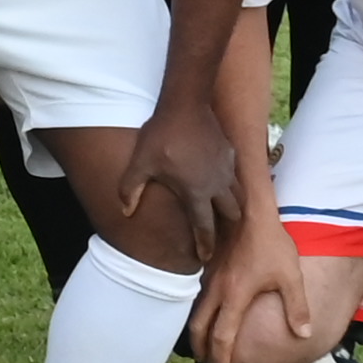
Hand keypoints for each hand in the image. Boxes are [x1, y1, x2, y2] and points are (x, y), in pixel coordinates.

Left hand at [113, 93, 243, 266]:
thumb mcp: (140, 164)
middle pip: (231, 215)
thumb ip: (131, 190)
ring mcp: (227, 168)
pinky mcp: (230, 153)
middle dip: (226, 228)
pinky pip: (234, 175)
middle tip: (218, 236)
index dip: (205, 245)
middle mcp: (217, 185)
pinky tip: (220, 181)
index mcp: (197, 193)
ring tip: (223, 213)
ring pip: (238, 195)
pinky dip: (230, 183)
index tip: (204, 258)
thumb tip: (124, 212)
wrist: (185, 104)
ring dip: (232, 206)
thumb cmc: (161, 136)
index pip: (205, 228)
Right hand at [197, 212, 311, 362]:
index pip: (222, 335)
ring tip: (202, 342)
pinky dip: (199, 311)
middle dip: (200, 347)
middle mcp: (217, 291)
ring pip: (195, 311)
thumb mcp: (290, 277)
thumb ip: (296, 308)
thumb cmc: (272, 245)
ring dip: (197, 330)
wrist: (251, 213)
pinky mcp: (209, 267)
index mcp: (235, 297)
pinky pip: (198, 296)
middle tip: (205, 361)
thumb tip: (304, 335)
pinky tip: (206, 312)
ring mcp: (209, 278)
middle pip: (199, 326)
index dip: (221, 355)